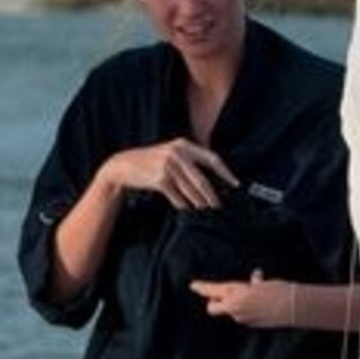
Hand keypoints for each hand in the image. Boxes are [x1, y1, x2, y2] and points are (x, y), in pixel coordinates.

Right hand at [106, 138, 235, 213]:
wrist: (123, 165)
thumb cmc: (149, 162)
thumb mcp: (170, 154)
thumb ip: (188, 162)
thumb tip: (211, 181)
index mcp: (184, 145)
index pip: (212, 159)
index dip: (226, 173)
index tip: (236, 184)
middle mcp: (178, 154)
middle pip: (203, 180)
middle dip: (214, 196)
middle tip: (221, 207)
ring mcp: (169, 166)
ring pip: (191, 191)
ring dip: (201, 204)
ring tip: (208, 212)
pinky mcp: (161, 180)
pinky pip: (178, 198)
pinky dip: (184, 206)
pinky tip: (189, 212)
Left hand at [189, 270, 292, 328]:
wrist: (292, 307)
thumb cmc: (278, 290)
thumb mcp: (264, 282)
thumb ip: (254, 283)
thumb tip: (255, 279)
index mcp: (236, 292)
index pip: (212, 290)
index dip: (201, 287)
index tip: (193, 286)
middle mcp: (234, 307)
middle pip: (212, 308)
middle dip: (213, 302)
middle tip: (219, 296)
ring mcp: (242, 318)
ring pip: (230, 311)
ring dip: (236, 305)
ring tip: (253, 297)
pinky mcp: (251, 325)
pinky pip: (243, 316)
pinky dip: (247, 311)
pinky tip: (261, 306)